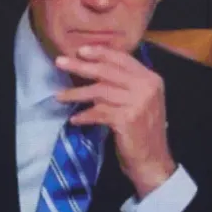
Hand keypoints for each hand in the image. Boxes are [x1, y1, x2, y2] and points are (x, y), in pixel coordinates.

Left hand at [55, 45, 176, 197]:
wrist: (153, 161)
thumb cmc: (142, 130)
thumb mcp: (139, 101)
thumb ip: (124, 84)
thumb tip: (94, 67)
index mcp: (150, 79)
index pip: (122, 58)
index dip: (100, 52)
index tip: (80, 50)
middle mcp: (146, 87)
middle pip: (107, 71)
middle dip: (81, 66)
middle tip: (60, 62)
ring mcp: (138, 103)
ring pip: (99, 91)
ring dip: (76, 94)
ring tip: (59, 96)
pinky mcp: (127, 119)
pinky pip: (98, 112)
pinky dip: (84, 115)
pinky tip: (74, 119)